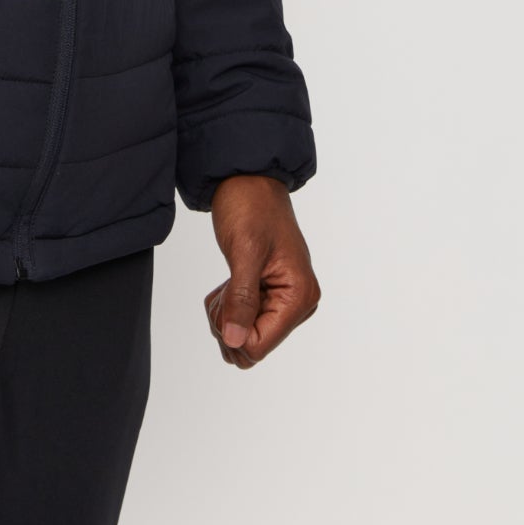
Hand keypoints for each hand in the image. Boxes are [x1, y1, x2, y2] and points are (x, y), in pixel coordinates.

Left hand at [204, 174, 320, 368]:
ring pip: (245, 337)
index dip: (232, 331)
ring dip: (226, 316)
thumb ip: (241, 300)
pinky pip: (244, 322)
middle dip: (228, 324)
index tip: (223, 301)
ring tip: (225, 285)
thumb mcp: (244, 253)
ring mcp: (285, 301)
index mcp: (299, 296)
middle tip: (223, 290)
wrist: (247, 180)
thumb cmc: (250, 208)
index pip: (260, 344)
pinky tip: (227, 286)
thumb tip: (235, 342)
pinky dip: (228, 309)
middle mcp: (298, 304)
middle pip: (252, 345)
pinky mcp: (270, 296)